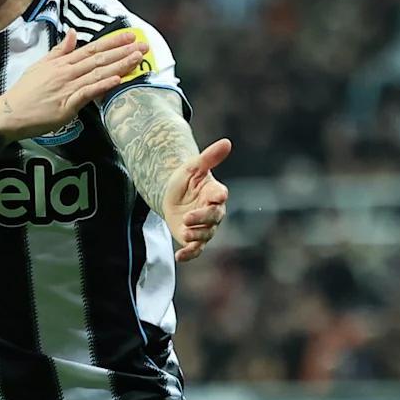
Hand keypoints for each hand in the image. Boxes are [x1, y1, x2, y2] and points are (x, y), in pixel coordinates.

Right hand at [0, 29, 148, 142]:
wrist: (9, 113)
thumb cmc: (25, 93)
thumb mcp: (41, 66)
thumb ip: (60, 51)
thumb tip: (72, 33)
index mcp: (62, 63)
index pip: (92, 49)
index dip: (112, 42)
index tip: (130, 36)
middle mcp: (67, 72)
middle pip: (99, 59)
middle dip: (123, 51)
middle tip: (144, 45)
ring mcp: (67, 88)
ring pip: (97, 73)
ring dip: (119, 65)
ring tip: (137, 59)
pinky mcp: (66, 105)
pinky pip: (87, 93)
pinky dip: (102, 86)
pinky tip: (117, 80)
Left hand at [163, 137, 230, 261]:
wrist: (172, 195)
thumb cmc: (185, 180)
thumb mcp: (193, 167)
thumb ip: (209, 157)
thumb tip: (227, 142)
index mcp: (215, 193)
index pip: (220, 195)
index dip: (219, 196)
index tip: (219, 195)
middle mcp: (213, 212)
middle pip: (214, 218)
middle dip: (202, 218)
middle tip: (187, 218)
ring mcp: (204, 227)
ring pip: (205, 235)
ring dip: (196, 235)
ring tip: (184, 232)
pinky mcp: (194, 239)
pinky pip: (196, 250)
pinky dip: (189, 255)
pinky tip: (179, 257)